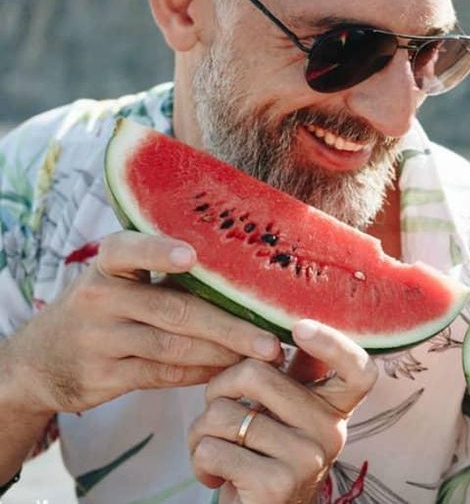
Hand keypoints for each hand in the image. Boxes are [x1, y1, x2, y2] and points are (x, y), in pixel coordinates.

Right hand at [5, 231, 282, 416]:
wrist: (40, 360)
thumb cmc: (105, 306)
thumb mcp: (120, 278)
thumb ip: (165, 271)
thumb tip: (247, 270)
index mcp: (108, 263)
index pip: (129, 250)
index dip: (159, 252)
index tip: (191, 257)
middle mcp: (100, 298)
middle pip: (175, 310)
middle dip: (230, 326)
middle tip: (270, 339)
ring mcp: (100, 340)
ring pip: (173, 347)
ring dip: (223, 353)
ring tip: (263, 356)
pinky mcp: (104, 376)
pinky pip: (163, 375)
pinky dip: (201, 373)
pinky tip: (229, 371)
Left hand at [187, 320, 377, 503]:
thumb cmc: (261, 459)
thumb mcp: (282, 415)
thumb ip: (288, 376)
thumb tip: (289, 321)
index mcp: (335, 408)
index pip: (358, 369)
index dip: (332, 343)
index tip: (299, 327)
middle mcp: (332, 431)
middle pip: (256, 374)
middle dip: (218, 389)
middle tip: (218, 413)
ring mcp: (308, 458)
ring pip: (224, 414)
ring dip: (201, 433)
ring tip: (216, 450)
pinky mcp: (277, 483)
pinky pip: (213, 448)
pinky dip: (199, 461)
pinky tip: (215, 475)